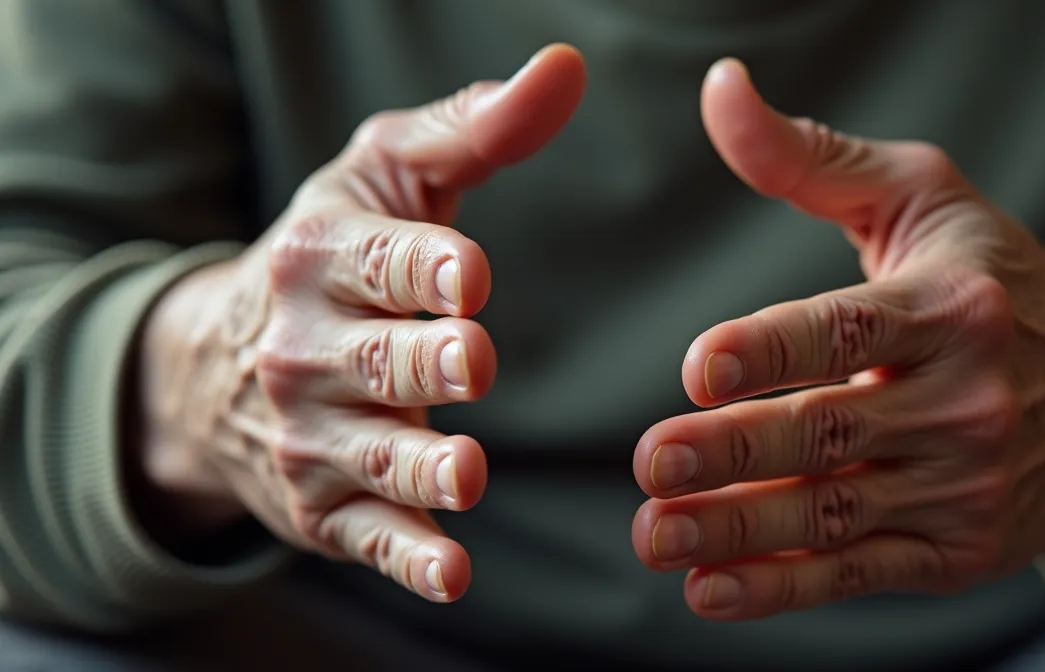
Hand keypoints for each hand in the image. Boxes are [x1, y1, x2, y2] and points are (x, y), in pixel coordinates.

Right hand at [136, 45, 585, 601]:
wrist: (218, 366)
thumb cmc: (334, 257)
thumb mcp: (385, 178)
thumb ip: (475, 127)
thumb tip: (566, 67)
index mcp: (322, 258)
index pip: (378, 265)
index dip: (422, 270)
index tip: (467, 276)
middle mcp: (307, 350)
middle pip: (379, 361)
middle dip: (424, 363)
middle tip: (471, 359)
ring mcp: (311, 437)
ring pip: (374, 457)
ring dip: (421, 469)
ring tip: (467, 473)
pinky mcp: (323, 509)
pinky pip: (369, 538)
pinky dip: (408, 559)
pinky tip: (454, 573)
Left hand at [631, 59, 1044, 619]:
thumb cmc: (992, 280)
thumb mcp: (921, 199)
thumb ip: (811, 156)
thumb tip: (718, 92)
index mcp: (951, 308)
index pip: (851, 331)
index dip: (776, 350)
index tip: (702, 367)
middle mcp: (969, 401)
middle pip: (835, 431)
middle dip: (738, 451)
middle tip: (654, 460)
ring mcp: (968, 484)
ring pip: (837, 512)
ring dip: (739, 529)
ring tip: (656, 535)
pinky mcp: (962, 549)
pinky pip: (863, 572)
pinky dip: (786, 586)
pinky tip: (713, 588)